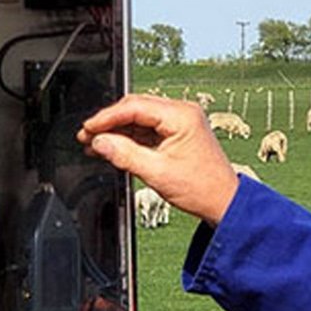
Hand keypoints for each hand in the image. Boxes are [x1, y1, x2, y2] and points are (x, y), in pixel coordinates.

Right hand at [77, 94, 240, 224]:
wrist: (224, 203)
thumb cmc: (202, 189)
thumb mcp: (157, 172)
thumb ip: (125, 154)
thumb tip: (100, 142)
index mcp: (181, 116)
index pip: (134, 107)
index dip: (107, 117)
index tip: (88, 128)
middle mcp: (182, 113)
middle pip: (135, 108)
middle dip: (109, 122)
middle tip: (87, 136)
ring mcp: (181, 122)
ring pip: (140, 119)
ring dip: (117, 131)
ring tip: (95, 144)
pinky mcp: (178, 133)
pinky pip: (148, 129)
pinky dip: (130, 138)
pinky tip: (113, 147)